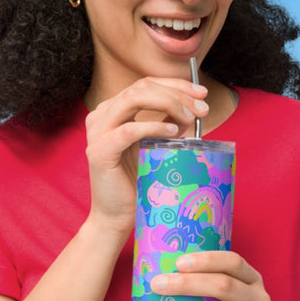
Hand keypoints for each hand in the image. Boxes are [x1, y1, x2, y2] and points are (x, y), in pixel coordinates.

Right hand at [84, 77, 207, 233]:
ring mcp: (97, 132)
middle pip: (142, 87)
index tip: (202, 94)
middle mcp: (100, 116)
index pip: (146, 84)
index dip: (176, 84)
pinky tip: (173, 132)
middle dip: (177, 93)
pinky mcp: (99, 152)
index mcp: (112, 110)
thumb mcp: (156, 146)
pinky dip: (154, 126)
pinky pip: (129, 130)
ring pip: (134, 99)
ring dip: (168, 103)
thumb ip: (168, 124)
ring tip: (190, 118)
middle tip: (202, 108)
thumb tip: (193, 109)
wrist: (116, 216)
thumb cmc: (137, 183)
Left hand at [146, 251, 276, 300]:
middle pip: (222, 286)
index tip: (177, 263)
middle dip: (186, 284)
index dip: (206, 260)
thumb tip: (160, 279)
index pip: (233, 262)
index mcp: (253, 281)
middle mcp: (259, 300)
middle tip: (156, 285)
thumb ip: (210, 289)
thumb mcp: (233, 300)